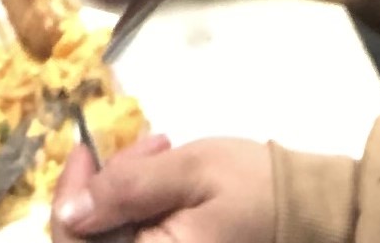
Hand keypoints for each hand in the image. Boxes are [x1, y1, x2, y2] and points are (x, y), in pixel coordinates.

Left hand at [51, 137, 276, 242]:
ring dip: (124, 188)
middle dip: (106, 184)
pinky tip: (165, 172)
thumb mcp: (188, 172)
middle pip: (92, 236)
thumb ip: (125, 188)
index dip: (69, 195)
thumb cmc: (254, 187)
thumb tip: (70, 211)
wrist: (310, 208)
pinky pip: (137, 233)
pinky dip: (141, 201)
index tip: (86, 148)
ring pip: (113, 231)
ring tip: (163, 151)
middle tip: (146, 146)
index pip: (76, 242)